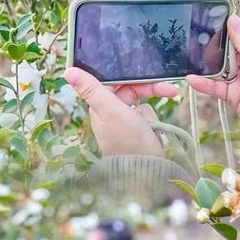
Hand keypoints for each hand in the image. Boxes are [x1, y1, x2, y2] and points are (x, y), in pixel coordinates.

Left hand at [64, 67, 179, 156]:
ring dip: (150, 111)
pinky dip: (152, 120)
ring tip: (153, 123)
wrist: (148, 169)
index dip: (129, 74)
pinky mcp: (136, 128)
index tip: (144, 70)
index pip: (113, 80)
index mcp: (99, 105)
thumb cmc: (128, 141)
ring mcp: (124, 120)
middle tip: (170, 89)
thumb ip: (92, 89)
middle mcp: (109, 111)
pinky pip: (146, 114)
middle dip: (149, 89)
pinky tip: (153, 130)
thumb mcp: (110, 110)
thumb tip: (68, 71)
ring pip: (141, 101)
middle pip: (130, 89)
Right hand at [186, 14, 239, 141]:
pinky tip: (191, 78)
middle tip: (191, 35)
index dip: (228, 22)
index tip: (207, 15)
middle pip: (227, 46)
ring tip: (186, 54)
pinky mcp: (234, 94)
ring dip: (204, 62)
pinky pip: (216, 86)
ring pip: (219, 65)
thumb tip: (232, 19)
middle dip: (211, 42)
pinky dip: (204, 83)